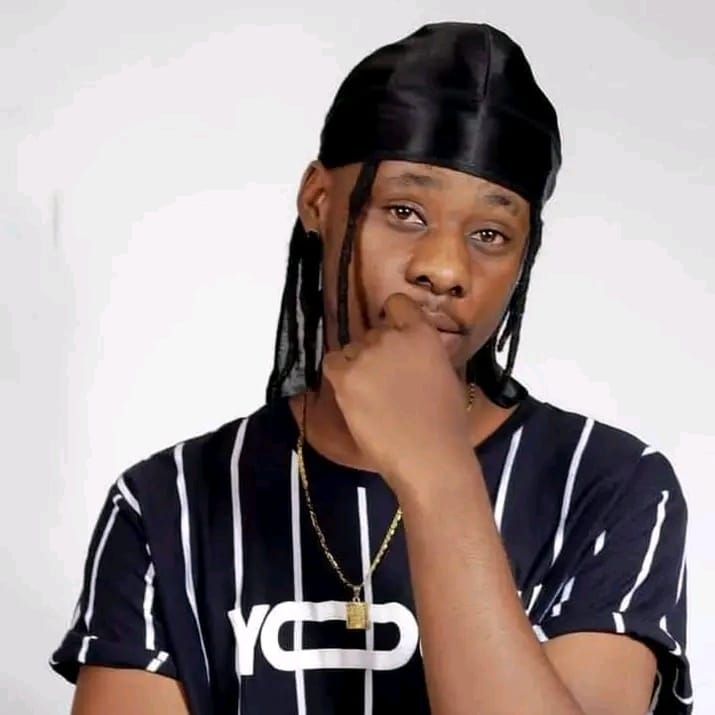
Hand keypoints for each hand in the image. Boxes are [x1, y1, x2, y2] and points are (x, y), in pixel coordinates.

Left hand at [322, 293, 474, 497]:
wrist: (428, 456)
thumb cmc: (446, 424)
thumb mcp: (446, 375)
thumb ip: (426, 354)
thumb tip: (413, 353)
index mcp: (422, 334)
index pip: (397, 304)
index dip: (394, 319)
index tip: (395, 336)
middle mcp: (390, 337)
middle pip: (373, 333)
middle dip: (377, 351)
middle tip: (387, 381)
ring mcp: (365, 356)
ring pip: (352, 350)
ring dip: (358, 365)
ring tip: (372, 395)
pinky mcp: (344, 378)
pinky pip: (332, 363)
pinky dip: (339, 375)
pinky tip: (353, 394)